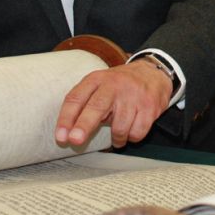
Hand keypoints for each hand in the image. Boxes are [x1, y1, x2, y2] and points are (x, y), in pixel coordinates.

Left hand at [55, 61, 172, 147]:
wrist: (154, 74)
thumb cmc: (120, 86)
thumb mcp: (99, 86)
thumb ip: (85, 105)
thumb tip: (68, 134)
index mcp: (96, 79)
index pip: (76, 98)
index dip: (66, 118)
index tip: (61, 136)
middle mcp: (114, 85)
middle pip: (96, 107)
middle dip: (84, 125)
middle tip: (75, 140)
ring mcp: (133, 95)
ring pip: (120, 127)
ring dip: (117, 138)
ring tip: (119, 133)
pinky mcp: (150, 106)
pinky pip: (137, 132)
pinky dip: (132, 136)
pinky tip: (133, 128)